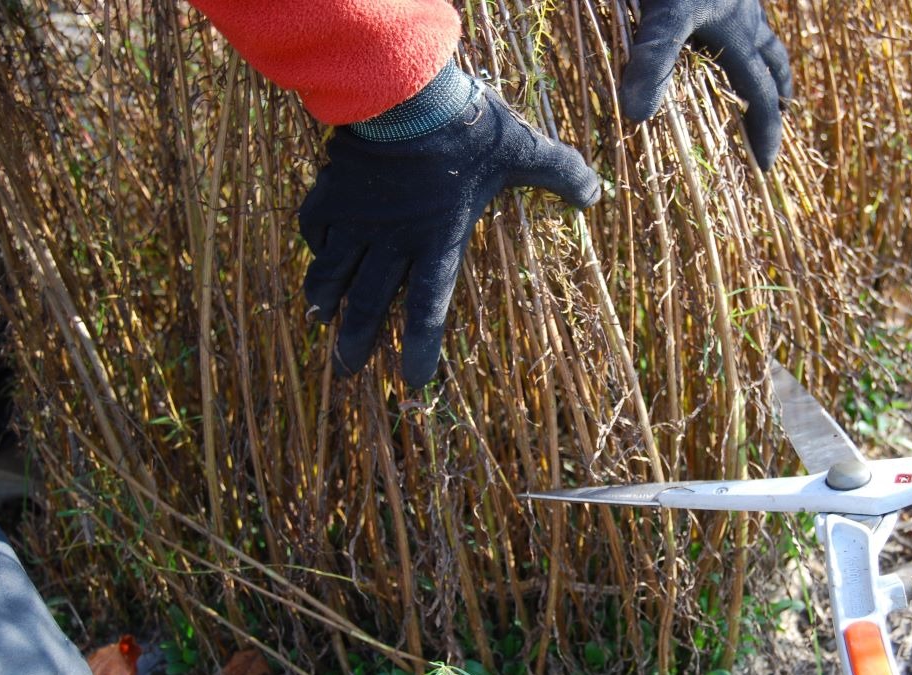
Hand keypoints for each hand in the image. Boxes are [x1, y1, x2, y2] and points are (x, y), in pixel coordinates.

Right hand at [299, 66, 599, 386]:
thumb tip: (596, 195)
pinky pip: (316, 228)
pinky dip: (315, 246)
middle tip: (346, 370)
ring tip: (320, 321)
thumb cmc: (470, 128)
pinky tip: (318, 256)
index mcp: (438, 240)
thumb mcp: (524, 150)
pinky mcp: (332, 191)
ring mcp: (358, 218)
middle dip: (356, 341)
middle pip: (369, 304)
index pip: (427, 310)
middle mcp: (393, 240)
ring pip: (334, 273)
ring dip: (326, 301)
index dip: (420, 348)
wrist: (407, 93)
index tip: (413, 380)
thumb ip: (561, 174)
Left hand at [619, 0, 792, 169]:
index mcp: (740, 37)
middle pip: (772, 65)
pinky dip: (740, 34)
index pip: (761, 97)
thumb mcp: (664, 16)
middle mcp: (747, 19)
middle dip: (774, 97)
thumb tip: (638, 117)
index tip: (765, 166)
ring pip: (762, 39)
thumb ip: (653, 63)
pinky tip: (721, 34)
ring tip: (759, 78)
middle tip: (777, 119)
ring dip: (764, 64)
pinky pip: (741, 18)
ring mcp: (738, 1)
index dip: (765, 133)